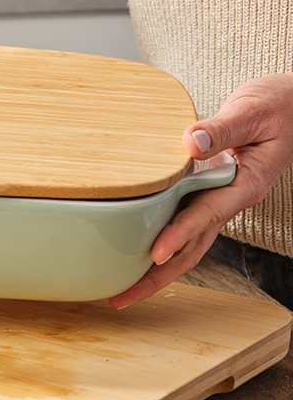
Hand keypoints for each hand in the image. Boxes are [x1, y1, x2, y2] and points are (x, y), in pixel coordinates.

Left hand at [109, 72, 292, 308]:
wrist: (289, 104)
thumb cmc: (275, 106)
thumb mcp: (251, 113)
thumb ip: (222, 129)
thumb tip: (190, 143)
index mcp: (245, 184)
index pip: (206, 215)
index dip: (179, 235)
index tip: (154, 254)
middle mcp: (231, 199)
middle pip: (193, 247)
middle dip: (159, 275)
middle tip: (123, 296)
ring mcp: (219, 199)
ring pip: (188, 243)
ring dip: (157, 268)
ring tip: (123, 287)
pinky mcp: (209, 191)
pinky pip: (184, 222)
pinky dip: (162, 239)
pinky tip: (137, 250)